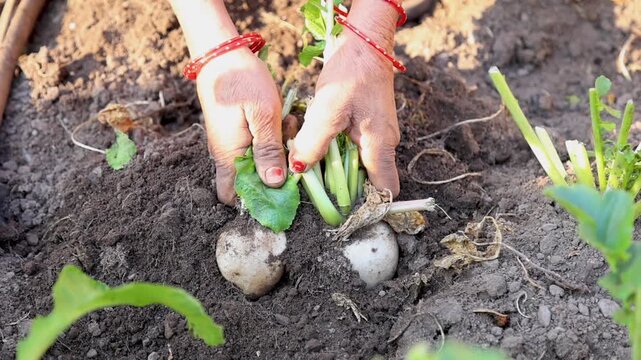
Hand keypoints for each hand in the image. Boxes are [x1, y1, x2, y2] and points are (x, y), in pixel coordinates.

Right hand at [197, 49, 285, 204]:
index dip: (256, 200)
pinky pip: (257, 143)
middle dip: (275, 170)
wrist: (222, 52)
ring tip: (288, 124)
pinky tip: (283, 119)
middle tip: (290, 145)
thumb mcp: (263, 116)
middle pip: (250, 180)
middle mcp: (225, 154)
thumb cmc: (242, 82)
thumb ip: (269, 151)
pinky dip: (273, 136)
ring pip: (258, 160)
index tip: (282, 189)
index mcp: (228, 156)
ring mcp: (230, 142)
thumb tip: (274, 184)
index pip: (233, 196)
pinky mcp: (237, 130)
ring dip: (277, 149)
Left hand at [288, 33, 400, 195]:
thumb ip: (313, 143)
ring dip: (336, 167)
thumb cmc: (351, 75)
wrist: (364, 44)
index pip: (385, 191)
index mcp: (380, 146)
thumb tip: (299, 170)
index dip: (366, 205)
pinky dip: (336, 151)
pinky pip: (353, 148)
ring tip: (310, 162)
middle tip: (313, 185)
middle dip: (342, 187)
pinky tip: (317, 142)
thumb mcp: (327, 110)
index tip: (340, 209)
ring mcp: (377, 135)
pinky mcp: (368, 125)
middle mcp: (383, 145)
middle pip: (368, 181)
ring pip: (358, 164)